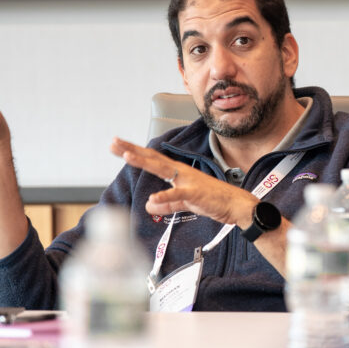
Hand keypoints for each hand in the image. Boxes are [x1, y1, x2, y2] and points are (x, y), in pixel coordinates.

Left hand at [111, 137, 257, 227]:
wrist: (235, 205)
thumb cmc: (213, 201)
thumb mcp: (184, 203)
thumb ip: (167, 204)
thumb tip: (149, 205)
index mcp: (178, 173)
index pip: (152, 159)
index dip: (134, 152)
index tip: (117, 145)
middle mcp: (181, 172)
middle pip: (152, 158)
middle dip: (132, 150)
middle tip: (113, 142)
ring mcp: (188, 181)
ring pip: (162, 168)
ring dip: (144, 162)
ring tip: (126, 156)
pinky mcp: (195, 194)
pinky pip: (177, 195)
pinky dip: (165, 197)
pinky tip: (152, 200)